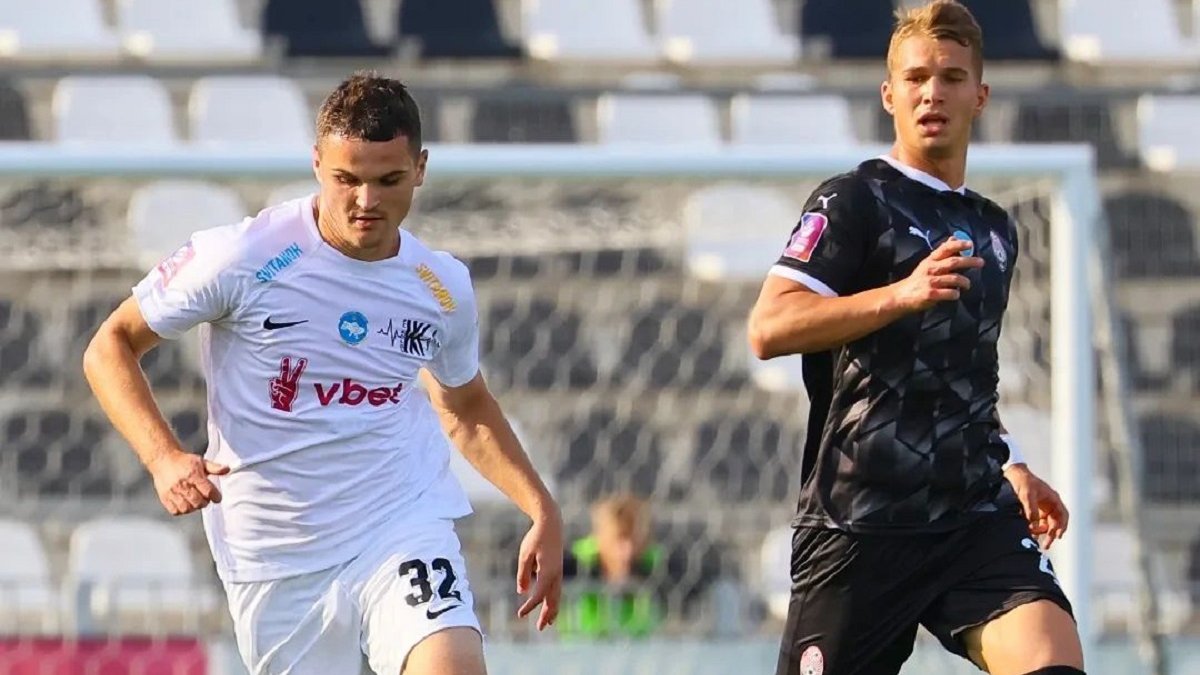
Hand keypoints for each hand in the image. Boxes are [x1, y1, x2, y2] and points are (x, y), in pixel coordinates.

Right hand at [148, 450, 228, 515]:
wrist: (163, 459)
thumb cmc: (183, 461)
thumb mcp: (201, 461)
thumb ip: (215, 467)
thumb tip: (227, 469)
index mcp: (193, 475)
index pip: (208, 491)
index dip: (216, 496)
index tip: (217, 497)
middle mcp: (182, 484)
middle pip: (198, 502)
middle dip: (205, 502)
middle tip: (205, 498)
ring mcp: (172, 492)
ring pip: (187, 508)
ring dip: (194, 507)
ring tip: (195, 501)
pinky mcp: (165, 497)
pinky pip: (175, 511)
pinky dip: (182, 510)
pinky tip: (185, 504)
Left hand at [515, 508, 563, 630]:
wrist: (551, 523)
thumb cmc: (535, 538)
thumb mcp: (524, 555)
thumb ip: (523, 574)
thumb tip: (522, 591)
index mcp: (547, 572)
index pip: (538, 595)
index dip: (529, 606)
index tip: (520, 614)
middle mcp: (556, 574)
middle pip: (552, 599)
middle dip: (547, 614)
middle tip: (541, 628)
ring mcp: (559, 572)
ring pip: (557, 595)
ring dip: (552, 609)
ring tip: (549, 622)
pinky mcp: (558, 569)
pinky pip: (557, 589)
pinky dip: (554, 599)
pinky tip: (549, 605)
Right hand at [891, 238, 984, 312]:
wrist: (901, 296)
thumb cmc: (918, 279)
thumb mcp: (928, 263)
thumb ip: (942, 253)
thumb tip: (954, 238)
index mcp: (931, 260)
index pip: (945, 249)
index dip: (958, 245)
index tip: (970, 244)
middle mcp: (931, 269)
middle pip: (953, 262)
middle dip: (969, 261)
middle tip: (981, 262)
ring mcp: (930, 282)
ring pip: (954, 279)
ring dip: (964, 282)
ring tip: (967, 285)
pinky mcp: (931, 294)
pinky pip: (949, 293)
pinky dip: (955, 294)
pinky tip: (955, 294)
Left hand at [1004, 464, 1068, 548]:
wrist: (1011, 474)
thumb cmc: (1022, 481)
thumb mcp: (1027, 495)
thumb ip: (1031, 510)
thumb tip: (1034, 526)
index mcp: (1053, 499)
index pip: (1062, 515)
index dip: (1062, 526)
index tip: (1057, 536)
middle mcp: (1049, 504)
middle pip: (1054, 523)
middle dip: (1050, 534)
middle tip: (1046, 545)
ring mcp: (1041, 508)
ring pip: (1045, 524)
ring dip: (1041, 532)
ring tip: (1032, 538)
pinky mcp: (1032, 510)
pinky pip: (1036, 522)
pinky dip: (1033, 528)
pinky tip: (1028, 534)